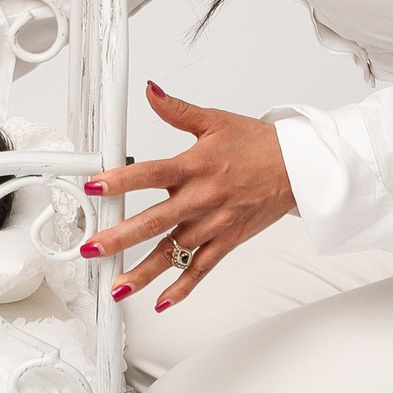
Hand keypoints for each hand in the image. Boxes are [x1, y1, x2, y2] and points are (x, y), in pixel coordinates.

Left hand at [78, 82, 295, 310]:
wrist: (300, 168)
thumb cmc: (258, 145)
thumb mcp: (215, 121)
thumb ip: (177, 110)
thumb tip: (151, 92)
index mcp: (196, 166)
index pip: (151, 174)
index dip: (121, 180)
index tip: (94, 186)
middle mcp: (203, 199)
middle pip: (155, 222)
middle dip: (120, 238)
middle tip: (93, 248)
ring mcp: (215, 224)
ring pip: (174, 253)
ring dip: (144, 272)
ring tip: (118, 287)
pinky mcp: (228, 241)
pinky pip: (202, 268)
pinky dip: (183, 287)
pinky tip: (162, 301)